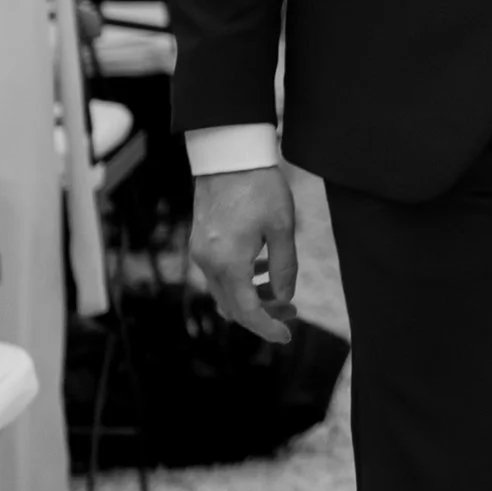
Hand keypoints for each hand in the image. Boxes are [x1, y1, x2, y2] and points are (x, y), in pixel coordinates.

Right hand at [190, 165, 299, 344]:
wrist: (229, 153)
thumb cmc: (260, 187)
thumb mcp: (282, 229)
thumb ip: (285, 269)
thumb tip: (284, 298)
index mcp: (229, 263)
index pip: (247, 312)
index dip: (267, 328)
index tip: (286, 337)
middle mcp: (208, 262)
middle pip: (233, 307)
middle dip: (262, 315)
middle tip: (291, 313)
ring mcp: (200, 251)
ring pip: (224, 291)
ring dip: (250, 297)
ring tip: (280, 291)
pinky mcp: (200, 240)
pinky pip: (218, 273)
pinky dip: (239, 280)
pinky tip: (262, 268)